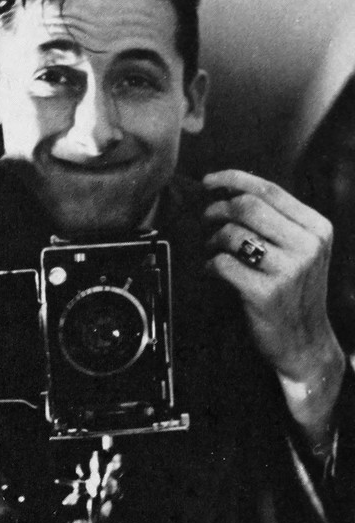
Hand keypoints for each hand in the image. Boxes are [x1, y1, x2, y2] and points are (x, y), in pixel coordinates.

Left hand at [201, 170, 344, 443]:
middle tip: (205, 220)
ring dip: (212, 240)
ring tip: (212, 250)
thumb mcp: (300, 251)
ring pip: (232, 233)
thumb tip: (232, 190)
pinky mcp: (265, 293)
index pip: (269, 190)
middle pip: (247, 206)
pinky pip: (222, 264)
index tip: (208, 181)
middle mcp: (307, 245)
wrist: (303, 343)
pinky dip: (209, 266)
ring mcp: (288, 270)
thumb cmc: (294, 293)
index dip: (233, 179)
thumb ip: (276, 221)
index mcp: (316, 228)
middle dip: (217, 209)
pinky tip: (211, 272)